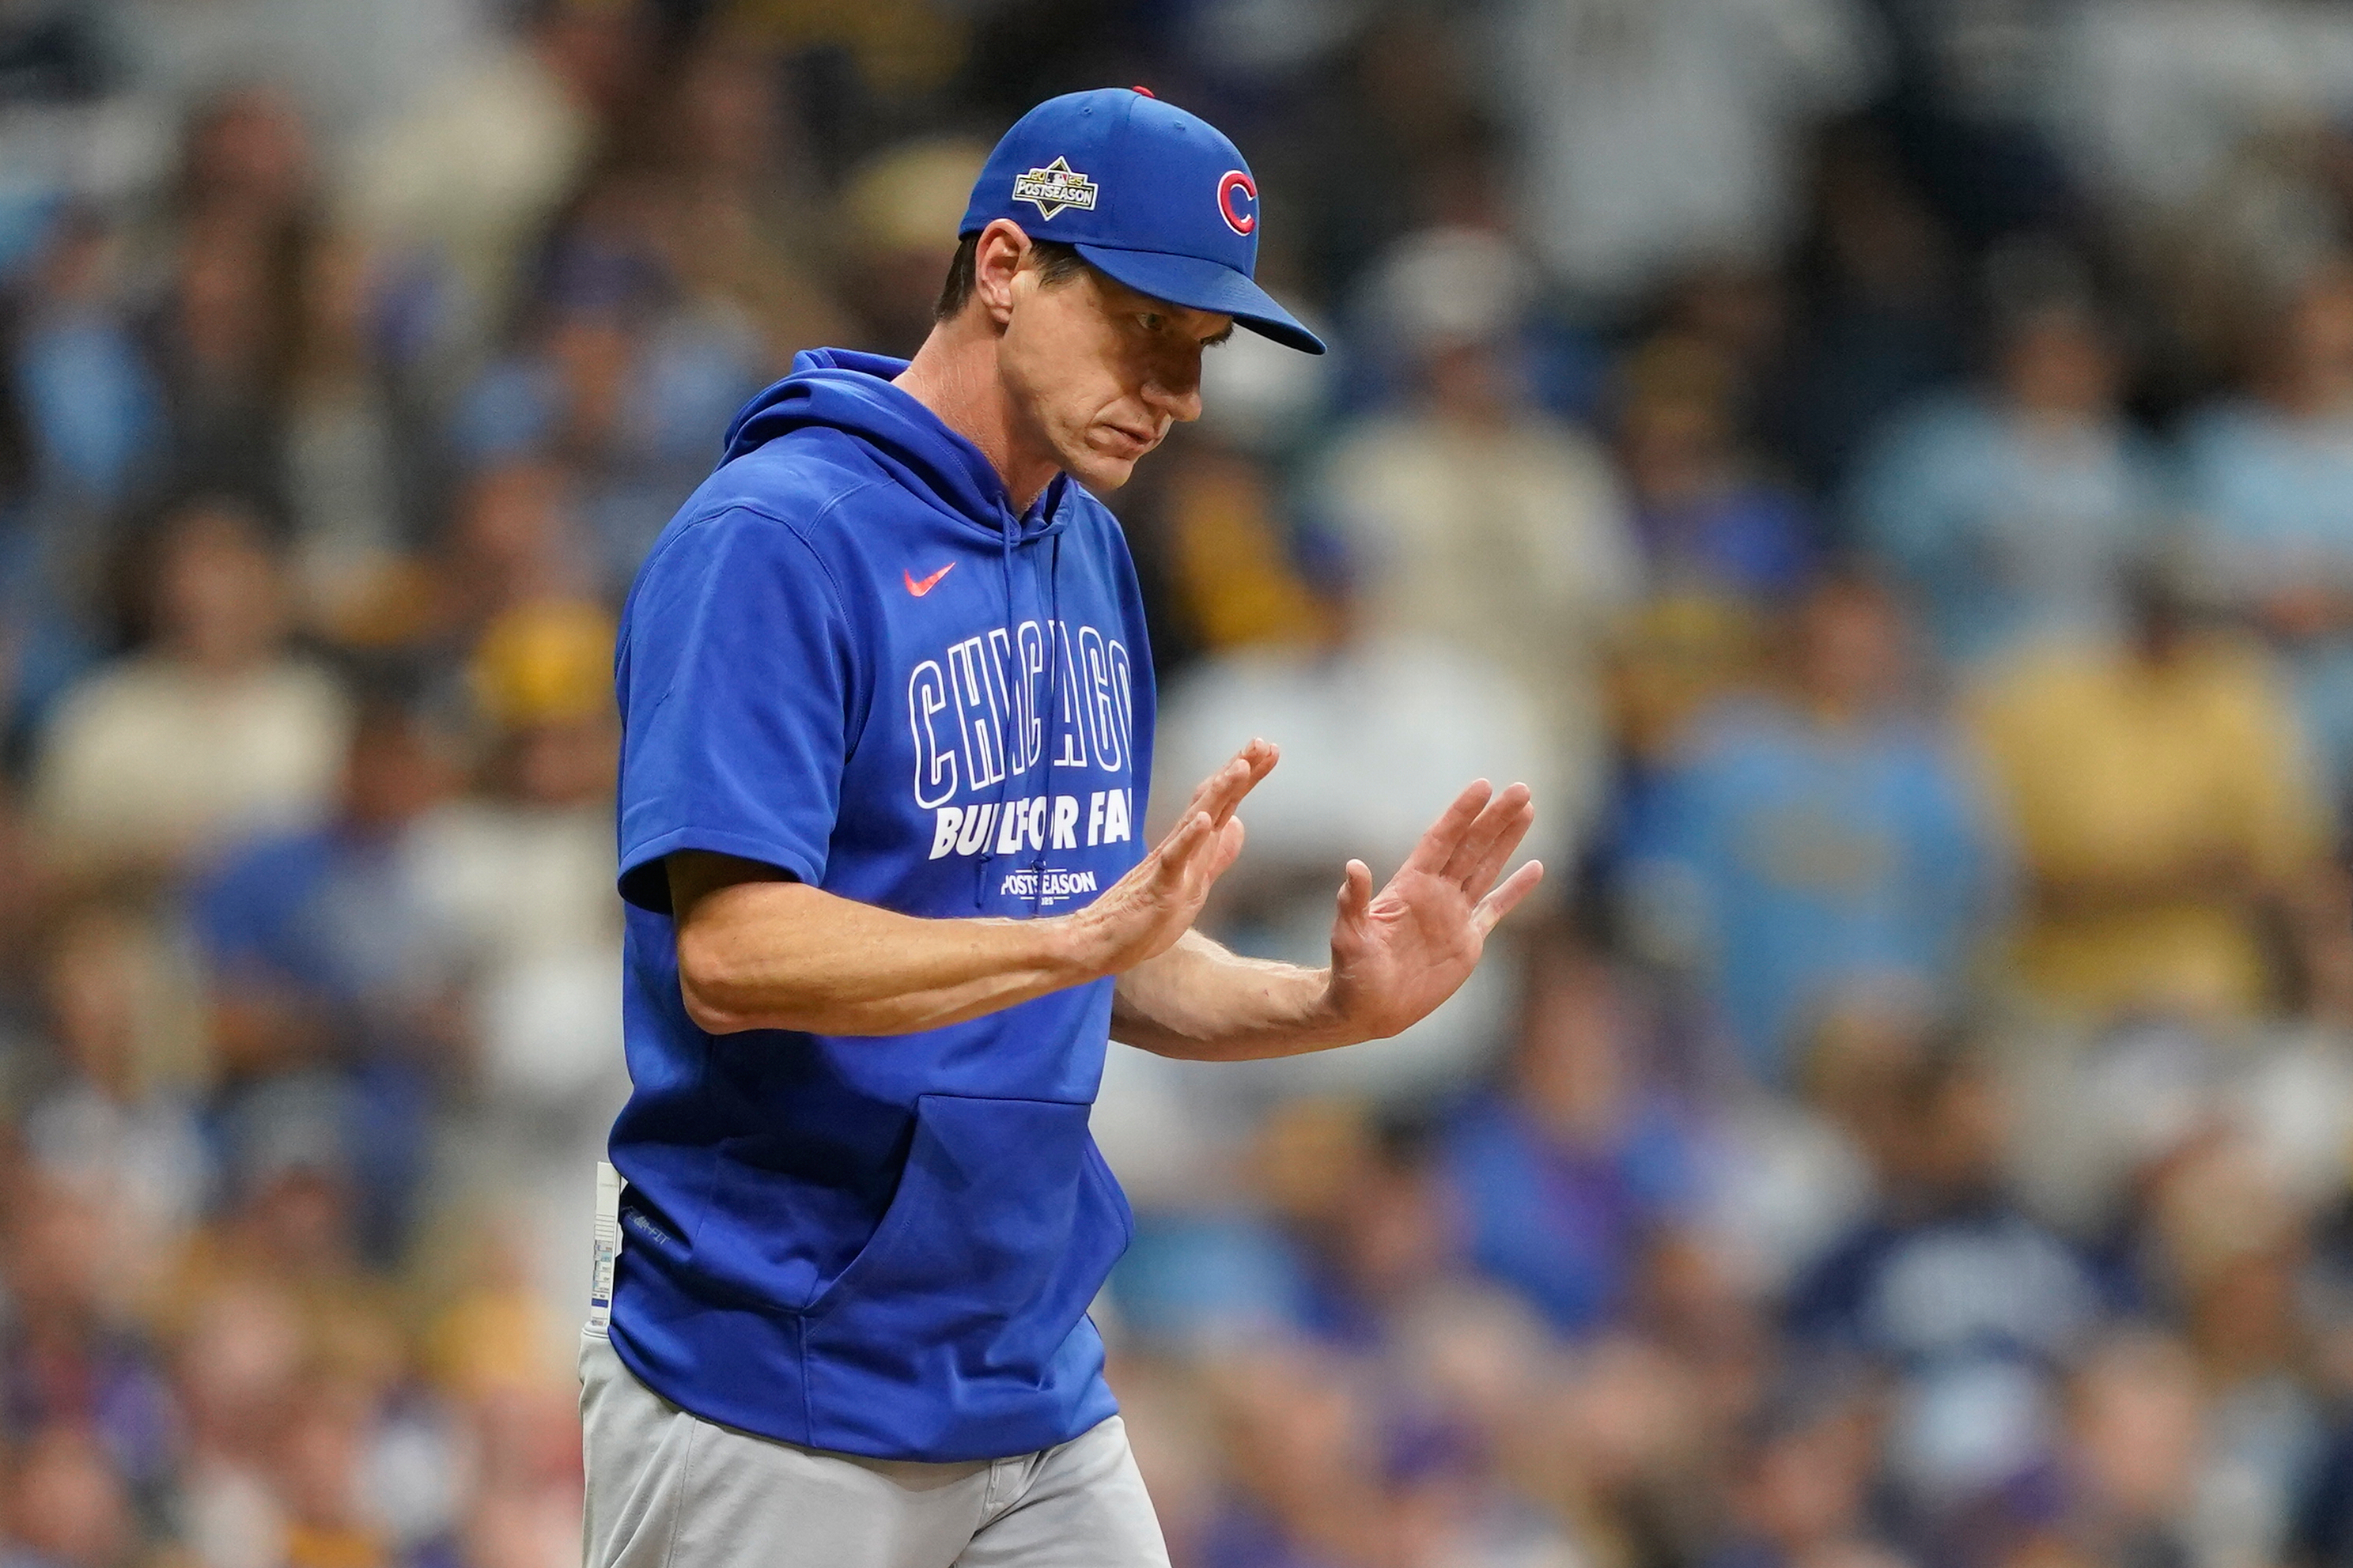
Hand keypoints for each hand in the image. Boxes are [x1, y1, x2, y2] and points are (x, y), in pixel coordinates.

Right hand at [1063, 739, 1277, 977]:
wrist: (1102, 944)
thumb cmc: (1145, 916)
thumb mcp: (1195, 884)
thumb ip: (1216, 854)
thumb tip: (1237, 824)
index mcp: (1191, 845)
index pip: (1223, 802)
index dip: (1247, 777)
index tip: (1270, 747)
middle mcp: (1181, 845)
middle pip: (1213, 800)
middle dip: (1238, 770)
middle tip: (1261, 741)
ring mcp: (1169, 863)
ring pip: (1196, 821)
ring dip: (1218, 793)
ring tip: (1240, 767)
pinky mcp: (1158, 886)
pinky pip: (1174, 858)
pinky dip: (1189, 838)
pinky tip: (1205, 821)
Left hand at [1320, 780, 1543, 1042]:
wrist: (1367, 1009)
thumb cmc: (1351, 973)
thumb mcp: (1349, 936)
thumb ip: (1354, 902)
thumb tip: (1353, 865)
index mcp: (1410, 886)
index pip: (1442, 840)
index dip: (1461, 813)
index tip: (1483, 785)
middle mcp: (1436, 893)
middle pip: (1471, 846)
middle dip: (1495, 817)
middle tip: (1521, 788)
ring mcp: (1454, 914)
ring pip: (1487, 868)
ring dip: (1507, 840)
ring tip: (1527, 809)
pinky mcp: (1468, 941)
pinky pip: (1496, 908)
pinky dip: (1515, 890)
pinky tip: (1535, 868)